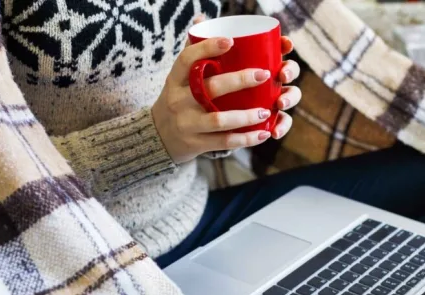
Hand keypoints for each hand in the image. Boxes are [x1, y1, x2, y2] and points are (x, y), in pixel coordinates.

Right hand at [151, 16, 300, 163]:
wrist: (157, 138)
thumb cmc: (177, 99)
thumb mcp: (178, 78)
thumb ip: (192, 51)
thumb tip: (203, 19)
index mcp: (175, 80)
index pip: (186, 60)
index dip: (207, 48)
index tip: (230, 41)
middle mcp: (178, 101)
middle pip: (209, 88)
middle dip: (239, 81)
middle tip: (264, 74)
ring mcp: (186, 124)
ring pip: (218, 120)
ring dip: (246, 116)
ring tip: (267, 110)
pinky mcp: (196, 144)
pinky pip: (224, 142)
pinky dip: (245, 139)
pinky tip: (263, 134)